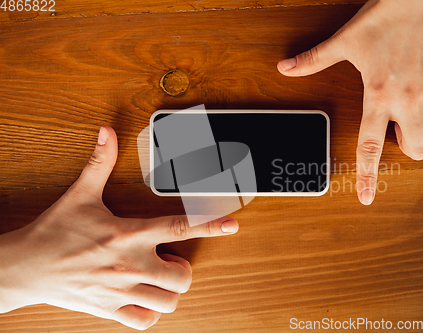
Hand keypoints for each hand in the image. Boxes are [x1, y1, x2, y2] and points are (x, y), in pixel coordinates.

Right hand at [0, 126, 238, 329]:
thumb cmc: (53, 232)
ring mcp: (122, 291)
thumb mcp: (79, 194)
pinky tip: (142, 297)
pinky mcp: (110, 309)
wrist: (24, 268)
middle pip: (182, 276)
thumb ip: (99, 162)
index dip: (210, 225)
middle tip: (167, 258)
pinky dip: (150, 313)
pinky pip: (145, 322)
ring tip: (155, 277)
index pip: (179, 227)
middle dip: (183, 268)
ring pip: (168, 302)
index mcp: (128, 234)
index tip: (231, 223)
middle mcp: (130, 265)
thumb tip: (106, 132)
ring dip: (169, 290)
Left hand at [278, 0, 422, 204]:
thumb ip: (314, 60)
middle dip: (407, 149)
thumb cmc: (388, 15)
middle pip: (417, 152)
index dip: (367, 177)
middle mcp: (411, 99)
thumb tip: (286, 67)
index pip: (370, 147)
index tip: (367, 198)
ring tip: (415, 114)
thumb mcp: (346, 39)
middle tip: (398, 128)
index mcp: (379, 94)